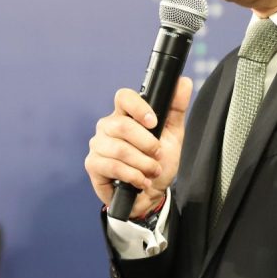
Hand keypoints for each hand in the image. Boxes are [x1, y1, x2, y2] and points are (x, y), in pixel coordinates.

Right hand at [86, 78, 192, 218]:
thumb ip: (176, 109)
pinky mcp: (93, 165)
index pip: (123, 97)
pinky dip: (132, 176)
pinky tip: (140, 181)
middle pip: (122, 125)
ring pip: (119, 149)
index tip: (154, 122)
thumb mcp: (173, 135)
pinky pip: (112, 166)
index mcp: (125, 115)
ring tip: (151, 171)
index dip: (138, 107)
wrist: (151, 194)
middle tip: (158, 154)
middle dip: (147, 143)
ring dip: (143, 164)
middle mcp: (107, 126)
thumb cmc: (158, 162)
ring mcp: (98, 145)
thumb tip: (183, 82)